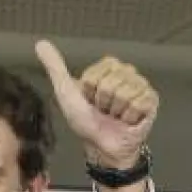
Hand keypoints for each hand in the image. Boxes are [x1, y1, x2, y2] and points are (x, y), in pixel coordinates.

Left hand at [35, 40, 157, 169]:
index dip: (89, 91)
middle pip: (110, 84)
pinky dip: (129, 117)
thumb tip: (41, 44)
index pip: (96, 74)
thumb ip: (55, 68)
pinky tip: (127, 120)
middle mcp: (126, 72)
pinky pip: (138, 104)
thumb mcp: (66, 93)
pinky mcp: (151, 100)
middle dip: (102, 102)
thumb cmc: (85, 121)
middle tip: (103, 110)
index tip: (90, 100)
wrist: (102, 146)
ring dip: (115, 111)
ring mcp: (140, 85)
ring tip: (115, 116)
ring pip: (124, 94)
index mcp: (108, 66)